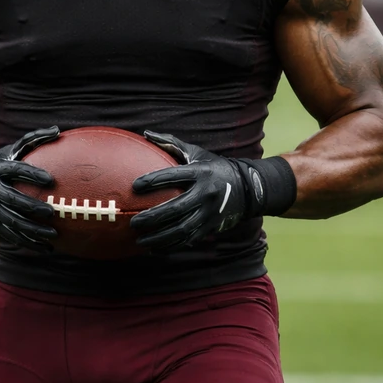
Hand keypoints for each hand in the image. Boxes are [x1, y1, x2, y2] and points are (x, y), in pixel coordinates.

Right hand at [0, 127, 59, 251]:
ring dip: (33, 231)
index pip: (16, 170)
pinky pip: (10, 235)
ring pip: (12, 222)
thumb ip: (32, 141)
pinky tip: (45, 248)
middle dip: (32, 207)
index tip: (50, 180)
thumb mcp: (6, 152)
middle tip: (52, 212)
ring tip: (53, 235)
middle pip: (12, 200)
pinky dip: (28, 242)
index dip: (32, 175)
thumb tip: (57, 130)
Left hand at [129, 131, 260, 251]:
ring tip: (140, 240)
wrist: (248, 189)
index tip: (134, 186)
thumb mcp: (197, 153)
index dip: (153, 180)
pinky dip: (171, 245)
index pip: (174, 176)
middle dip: (153, 217)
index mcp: (201, 172)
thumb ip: (171, 144)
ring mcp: (210, 212)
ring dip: (159, 237)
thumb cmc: (214, 167)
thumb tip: (146, 134)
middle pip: (176, 208)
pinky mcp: (212, 226)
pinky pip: (189, 239)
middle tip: (134, 222)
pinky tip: (154, 248)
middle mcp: (207, 193)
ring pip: (182, 229)